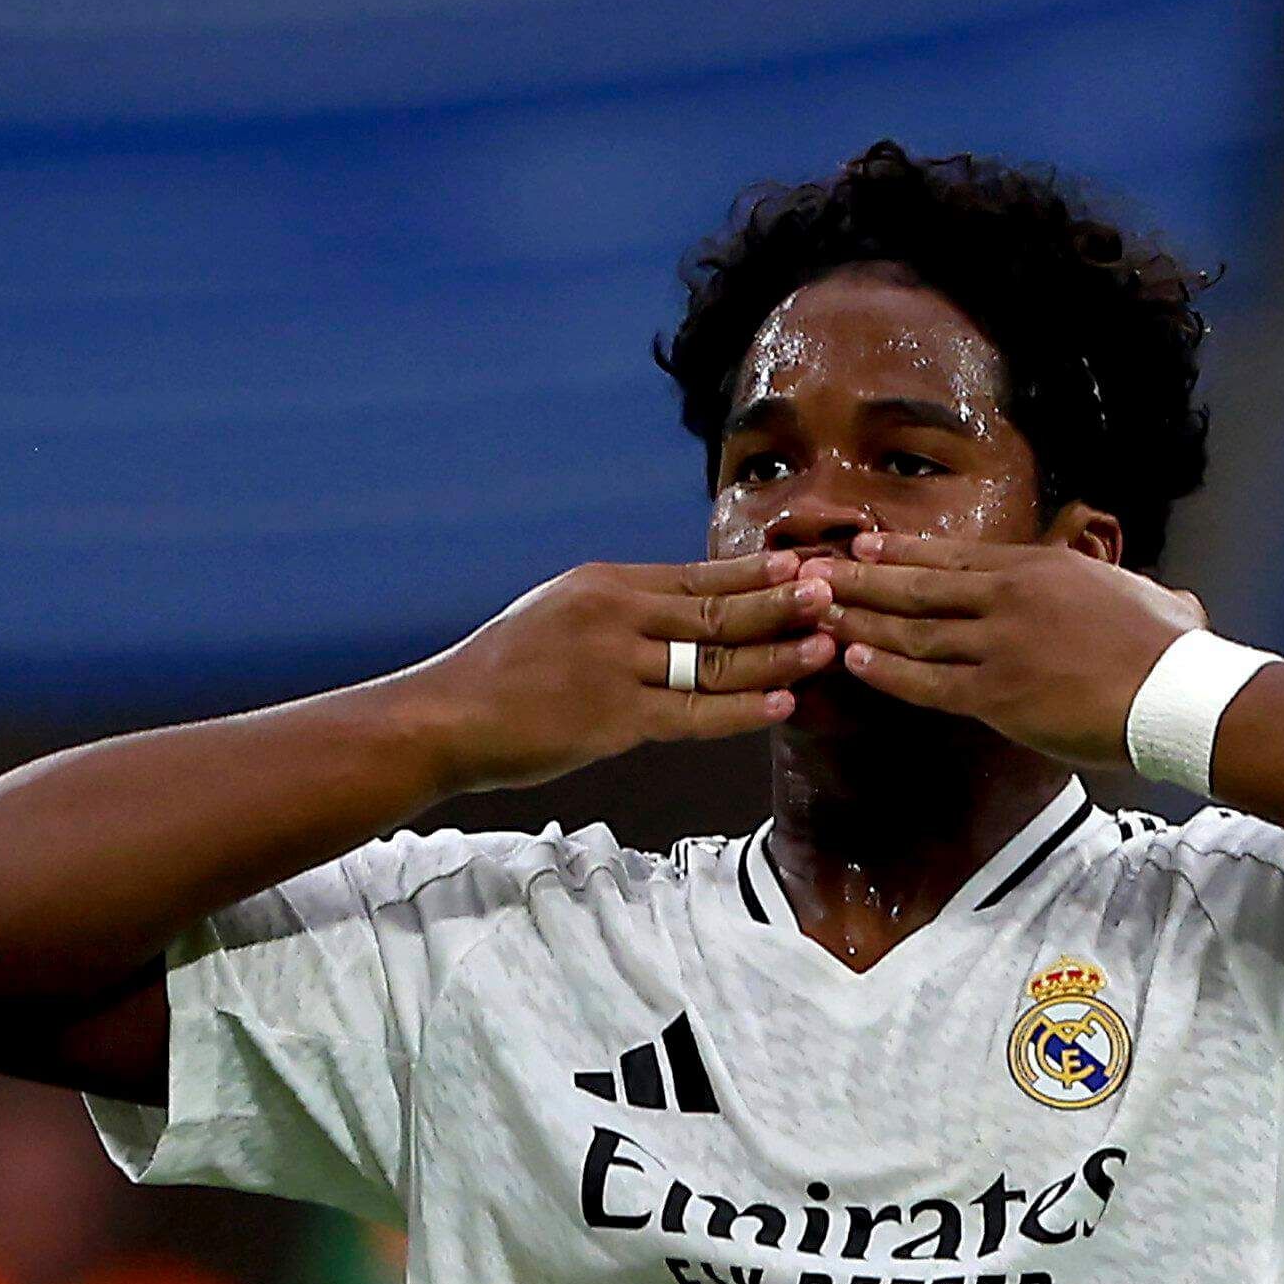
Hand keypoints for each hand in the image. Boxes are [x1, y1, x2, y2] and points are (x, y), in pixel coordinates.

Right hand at [405, 552, 837, 792]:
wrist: (446, 717)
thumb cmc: (502, 673)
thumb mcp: (558, 615)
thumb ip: (619, 611)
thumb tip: (679, 613)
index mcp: (605, 584)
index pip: (697, 574)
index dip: (756, 572)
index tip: (804, 563)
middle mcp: (615, 615)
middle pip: (717, 609)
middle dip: (782, 602)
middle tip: (837, 592)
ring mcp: (615, 667)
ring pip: (714, 660)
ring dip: (777, 653)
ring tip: (828, 645)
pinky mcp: (612, 719)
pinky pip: (691, 714)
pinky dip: (741, 710)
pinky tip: (781, 704)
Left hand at [805, 533, 1207, 766]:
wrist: (1177, 693)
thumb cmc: (1171, 647)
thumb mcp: (1138, 592)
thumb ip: (1117, 587)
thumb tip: (1149, 593)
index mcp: (1039, 567)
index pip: (953, 557)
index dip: (902, 553)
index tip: (863, 547)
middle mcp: (1009, 598)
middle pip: (918, 587)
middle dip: (860, 580)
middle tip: (812, 573)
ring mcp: (999, 646)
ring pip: (913, 632)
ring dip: (860, 623)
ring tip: (818, 616)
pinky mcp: (998, 695)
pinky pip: (928, 683)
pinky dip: (887, 672)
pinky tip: (854, 662)